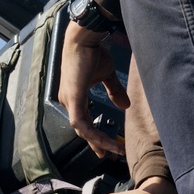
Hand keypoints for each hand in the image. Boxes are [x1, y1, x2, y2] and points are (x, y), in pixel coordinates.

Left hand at [57, 20, 129, 157]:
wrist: (84, 39)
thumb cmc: (93, 53)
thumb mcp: (106, 74)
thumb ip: (114, 91)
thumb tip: (125, 106)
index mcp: (74, 96)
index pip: (83, 122)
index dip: (94, 136)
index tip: (105, 148)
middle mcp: (68, 100)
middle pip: (82, 129)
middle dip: (97, 143)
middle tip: (110, 154)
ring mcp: (69, 100)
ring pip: (82, 130)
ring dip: (98, 141)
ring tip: (114, 149)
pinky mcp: (72, 98)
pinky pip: (80, 123)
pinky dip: (92, 134)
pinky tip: (104, 141)